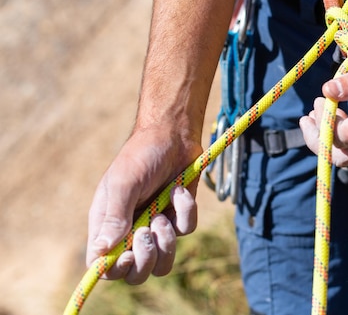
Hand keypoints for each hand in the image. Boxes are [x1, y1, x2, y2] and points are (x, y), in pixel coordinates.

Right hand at [86, 125, 202, 283]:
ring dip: (166, 241)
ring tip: (162, 214)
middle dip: (146, 259)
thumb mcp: (124, 183)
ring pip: (164, 260)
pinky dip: (185, 211)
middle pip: (136, 272)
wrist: (175, 134)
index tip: (128, 255)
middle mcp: (130, 229)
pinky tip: (178, 191)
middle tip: (148, 232)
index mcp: (107, 224)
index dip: (115, 269)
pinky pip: (186, 230)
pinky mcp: (179, 216)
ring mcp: (156, 224)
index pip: (103, 264)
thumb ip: (114, 216)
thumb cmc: (142, 154)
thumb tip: (102, 252)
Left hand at [300, 37, 347, 166]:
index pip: (342, 137)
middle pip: (344, 158)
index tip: (318, 101)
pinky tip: (341, 113)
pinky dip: (347, 135)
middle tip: (308, 117)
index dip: (323, 123)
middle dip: (320, 141)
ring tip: (320, 114)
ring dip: (332, 139)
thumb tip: (327, 90)